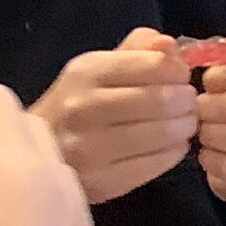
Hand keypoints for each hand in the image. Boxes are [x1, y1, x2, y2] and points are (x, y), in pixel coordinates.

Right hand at [29, 26, 198, 204]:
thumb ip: (136, 51)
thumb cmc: (76, 105)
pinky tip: (172, 145)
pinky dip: (175, 152)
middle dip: (187, 101)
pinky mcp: (103, 181)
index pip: (154, 64)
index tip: (180, 77)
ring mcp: (92, 148)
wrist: (38, 152)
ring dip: (185, 127)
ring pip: (164, 133)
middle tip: (188, 104)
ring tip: (183, 124)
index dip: (178, 71)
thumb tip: (170, 45)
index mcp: (87, 72)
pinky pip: (157, 163)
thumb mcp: (97, 69)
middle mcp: (85, 107)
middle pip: (163, 99)